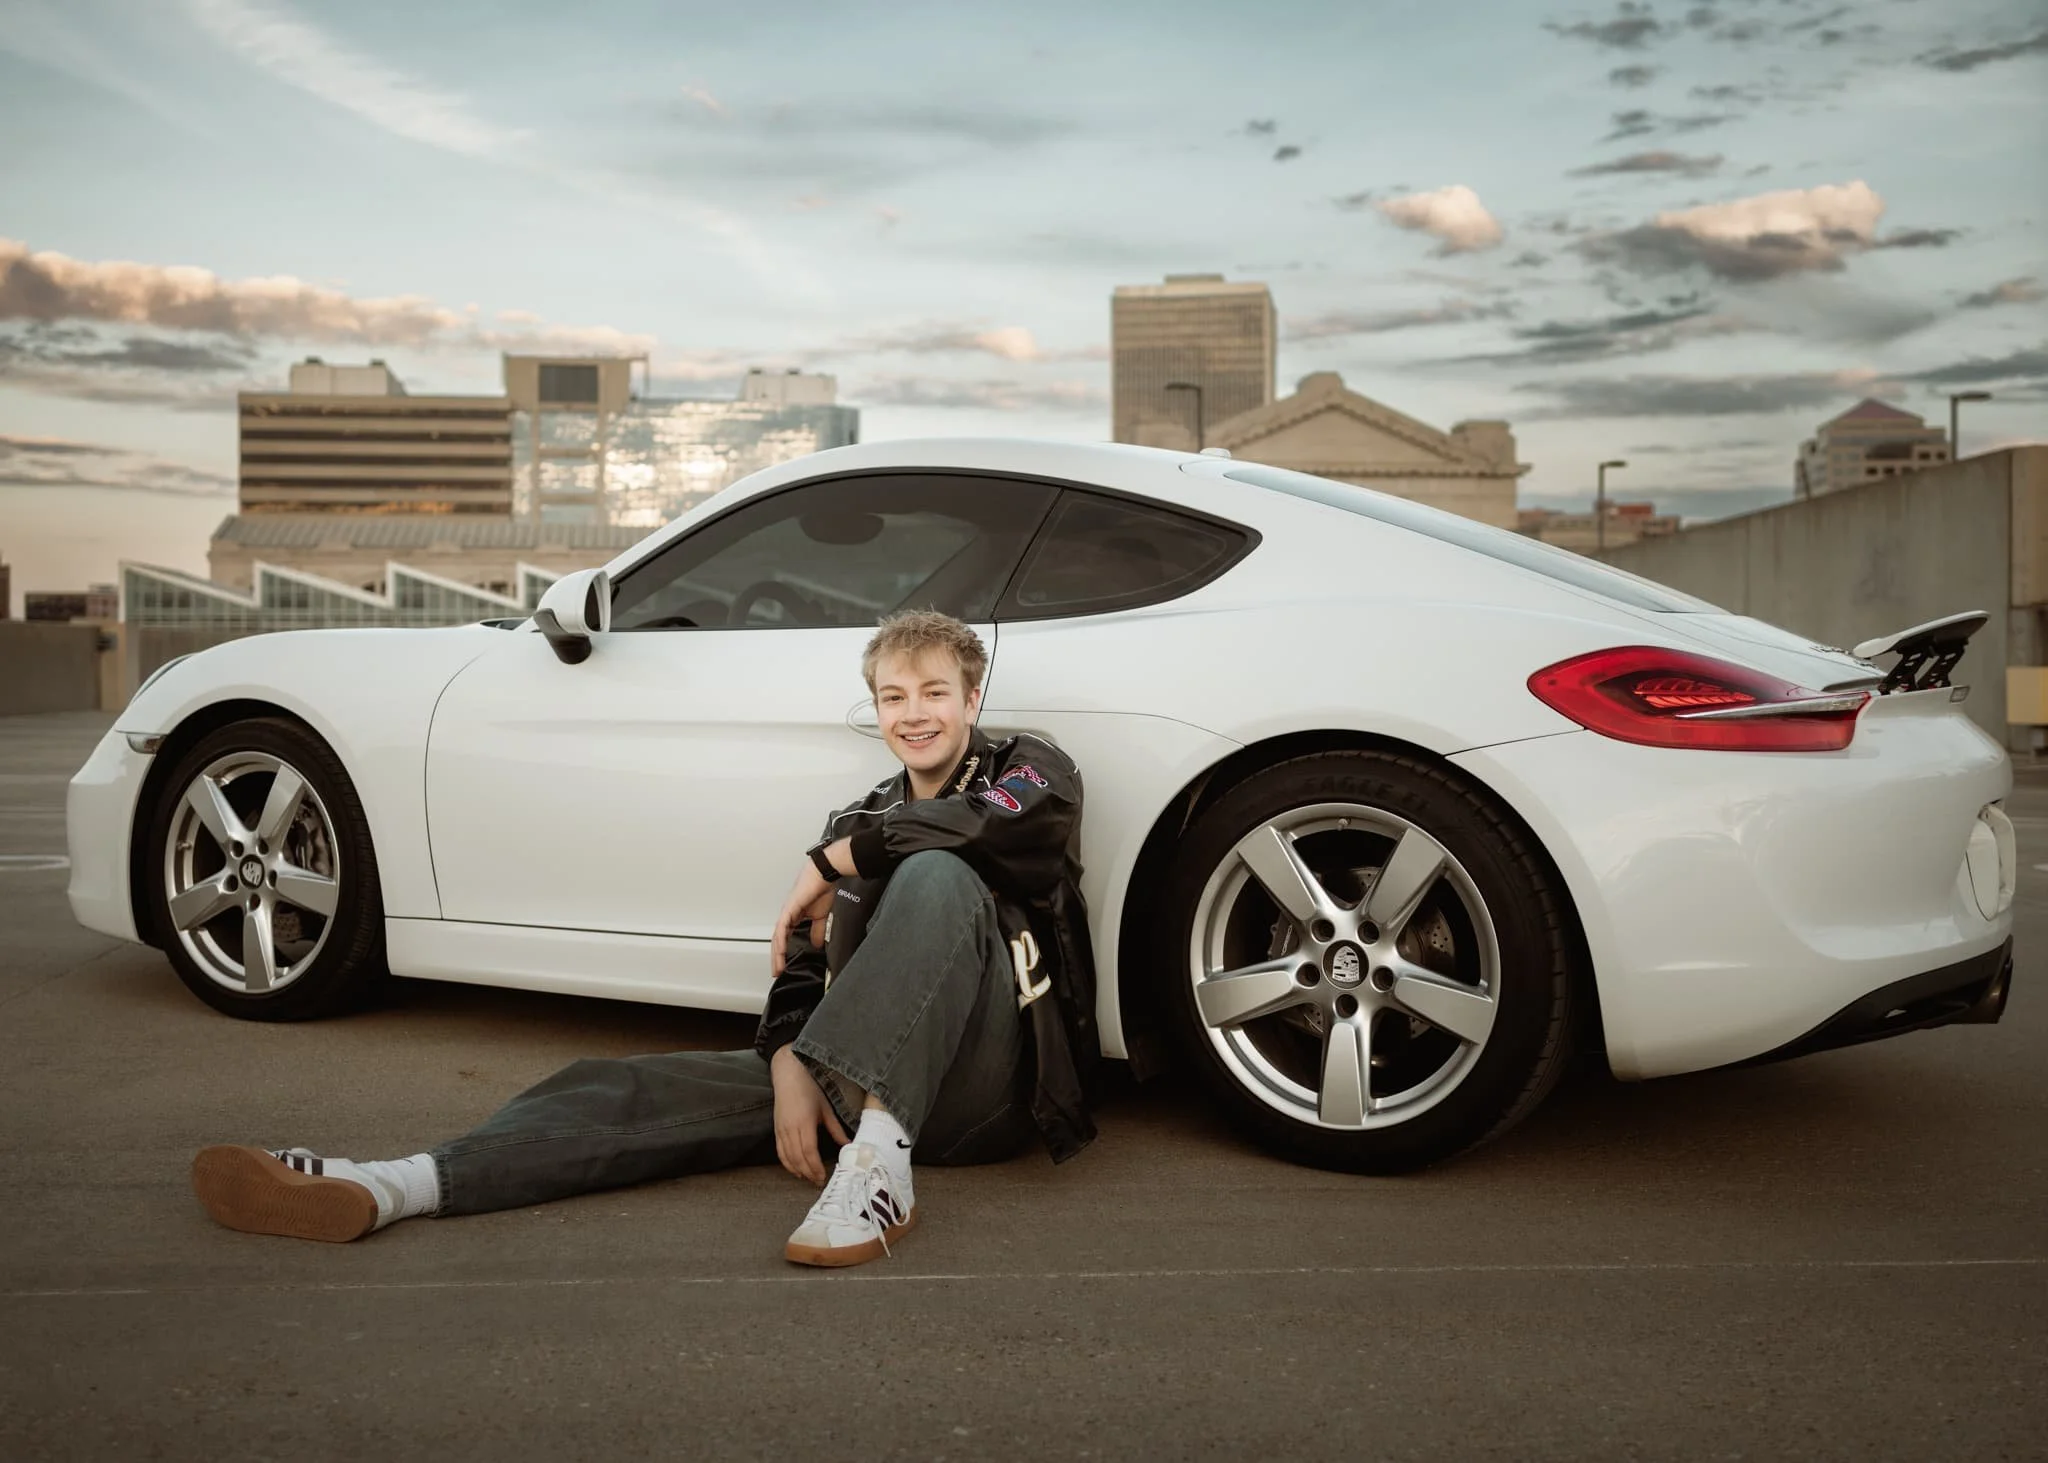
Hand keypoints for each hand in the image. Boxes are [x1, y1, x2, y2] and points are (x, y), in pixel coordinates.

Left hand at [769, 862, 834, 976]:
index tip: (784, 966)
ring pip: (777, 937)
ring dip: (777, 953)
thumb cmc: (821, 889)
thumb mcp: (821, 916)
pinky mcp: (789, 910)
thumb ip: (817, 930)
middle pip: (778, 940)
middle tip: (777, 971)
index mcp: (794, 917)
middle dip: (777, 957)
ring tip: (777, 967)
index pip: (784, 938)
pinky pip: (782, 929)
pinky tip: (781, 951)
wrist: (824, 874)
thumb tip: (816, 944)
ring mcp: (786, 913)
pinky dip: (781, 941)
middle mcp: (787, 916)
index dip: (783, 952)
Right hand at [771, 1045, 848, 1184]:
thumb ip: (836, 1129)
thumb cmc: (809, 1088)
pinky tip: (795, 1169)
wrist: (788, 1075)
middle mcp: (790, 1129)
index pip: (809, 1152)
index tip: (823, 1176)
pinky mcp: (776, 1129)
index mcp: (804, 1123)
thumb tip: (848, 1144)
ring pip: (787, 1157)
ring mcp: (781, 1130)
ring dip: (798, 1170)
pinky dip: (787, 1163)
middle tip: (818, 1182)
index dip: (815, 1167)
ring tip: (808, 1178)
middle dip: (808, 1173)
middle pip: (798, 1158)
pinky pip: (780, 1151)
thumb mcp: (826, 1108)